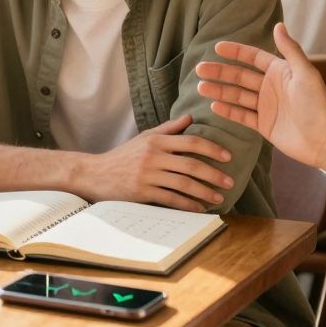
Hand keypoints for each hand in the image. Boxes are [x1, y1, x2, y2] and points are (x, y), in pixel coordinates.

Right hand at [79, 114, 235, 211]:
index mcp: (156, 141)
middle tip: (230, 181)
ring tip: (219, 197)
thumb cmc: (123, 155)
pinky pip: (171, 200)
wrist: (95, 174)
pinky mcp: (142, 192)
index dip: (212, 148)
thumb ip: (169, 129)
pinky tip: (200, 208)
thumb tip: (191, 118)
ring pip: (183, 184)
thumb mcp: (145, 137)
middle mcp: (153, 156)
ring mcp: (147, 175)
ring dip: (205, 192)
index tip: (228, 156)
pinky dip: (188, 205)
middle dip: (214, 174)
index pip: (191, 142)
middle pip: (191, 165)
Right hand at [196, 23, 325, 168]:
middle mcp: (271, 87)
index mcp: (280, 72)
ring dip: (219, 90)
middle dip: (220, 72)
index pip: (253, 57)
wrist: (323, 139)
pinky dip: (228, 111)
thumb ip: (290, 49)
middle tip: (200, 69)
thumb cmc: (317, 104)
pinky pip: (242, 116)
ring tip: (200, 87)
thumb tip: (278, 25)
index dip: (236, 52)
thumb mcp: (304, 73)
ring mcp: (266, 107)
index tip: (217, 48)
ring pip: (237, 96)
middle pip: (240, 77)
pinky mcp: (264, 125)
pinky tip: (214, 105)